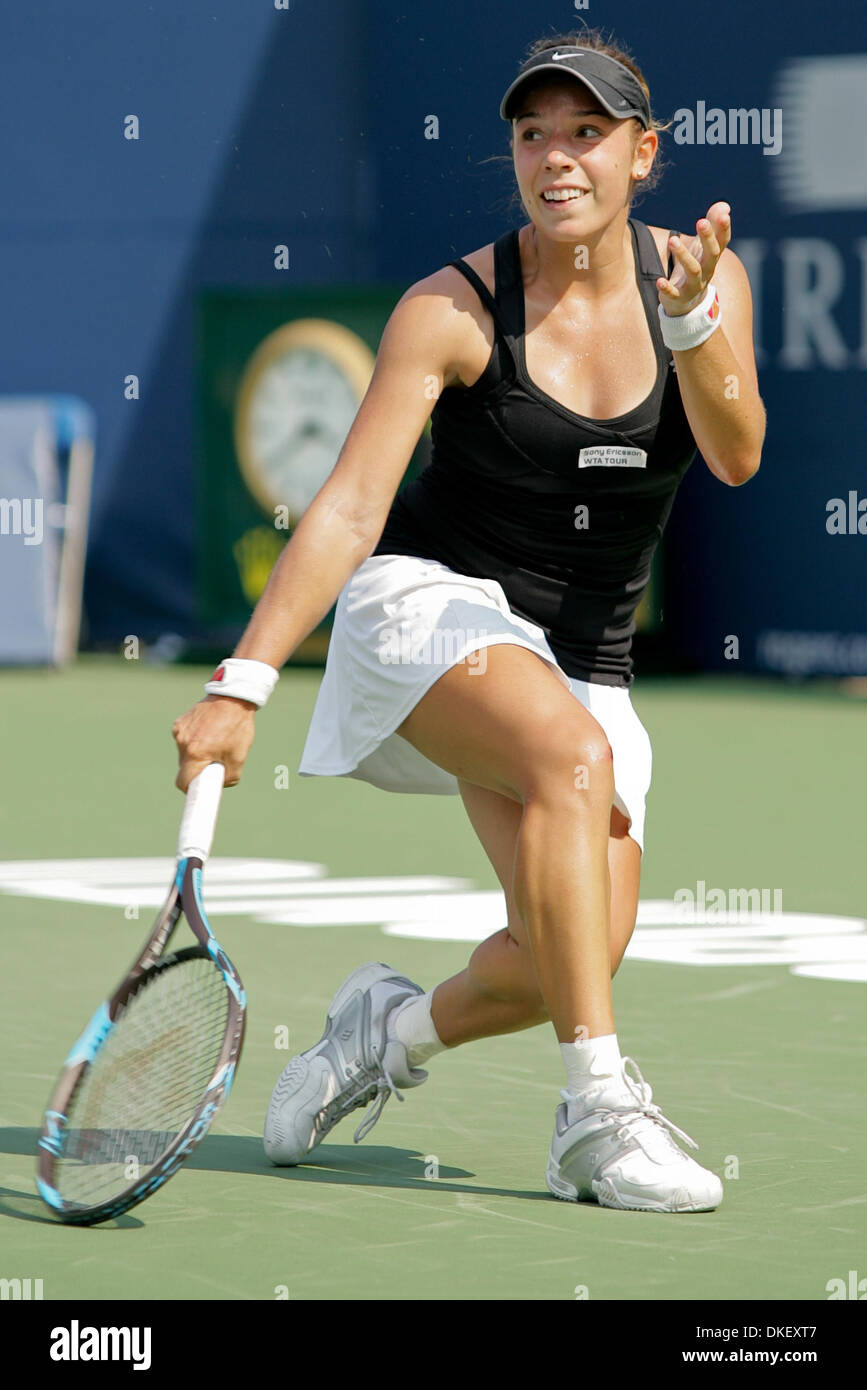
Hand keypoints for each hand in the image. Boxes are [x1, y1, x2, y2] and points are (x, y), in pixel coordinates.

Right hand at [172, 694, 255, 792]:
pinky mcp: (180, 723)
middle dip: (197, 769)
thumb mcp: (239, 757)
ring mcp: (179, 731)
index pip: (182, 782)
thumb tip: (219, 784)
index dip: (190, 789)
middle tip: (214, 763)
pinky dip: (194, 741)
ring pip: (185, 753)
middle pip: (184, 767)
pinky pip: (184, 740)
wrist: (233, 698)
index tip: (198, 789)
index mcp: (195, 753)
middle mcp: (183, 743)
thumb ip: (229, 777)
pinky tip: (208, 732)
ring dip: (196, 754)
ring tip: (214, 742)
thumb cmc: (237, 727)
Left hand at [657, 202, 731, 316]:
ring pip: (693, 270)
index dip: (724, 229)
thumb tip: (724, 206)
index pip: (722, 242)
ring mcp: (694, 285)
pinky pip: (674, 293)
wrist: (687, 302)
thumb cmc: (696, 266)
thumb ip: (712, 225)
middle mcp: (707, 271)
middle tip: (701, 221)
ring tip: (672, 240)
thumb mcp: (703, 246)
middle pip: (711, 254)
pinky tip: (660, 280)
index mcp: (712, 257)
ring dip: (683, 255)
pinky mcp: (679, 297)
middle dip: (707, 238)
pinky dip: (667, 288)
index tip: (724, 215)